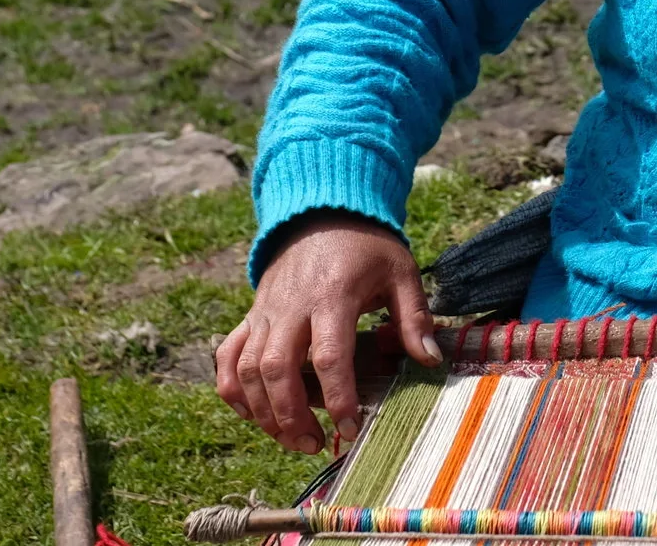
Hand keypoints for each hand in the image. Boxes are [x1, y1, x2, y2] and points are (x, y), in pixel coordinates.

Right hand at [215, 210, 441, 451]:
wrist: (322, 212)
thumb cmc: (366, 247)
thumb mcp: (400, 272)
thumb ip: (414, 317)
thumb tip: (429, 361)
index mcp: (332, 295)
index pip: (328, 356)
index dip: (338, 398)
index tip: (351, 428)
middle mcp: (291, 306)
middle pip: (277, 370)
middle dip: (292, 416)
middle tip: (316, 444)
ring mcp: (264, 312)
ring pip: (248, 370)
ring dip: (264, 412)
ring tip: (294, 439)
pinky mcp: (250, 316)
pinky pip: (227, 358)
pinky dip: (232, 391)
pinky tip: (253, 415)